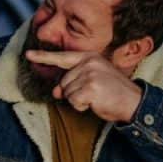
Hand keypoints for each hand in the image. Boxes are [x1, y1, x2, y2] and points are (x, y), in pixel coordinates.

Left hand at [25, 50, 143, 121]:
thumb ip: (72, 82)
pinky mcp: (90, 87)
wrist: (134, 101)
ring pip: (66, 93)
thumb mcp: (91, 82)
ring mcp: (89, 74)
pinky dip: (81, 107)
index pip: (62, 57)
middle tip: (94, 93)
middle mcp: (88, 62)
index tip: (27, 55)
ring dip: (78, 100)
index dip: (43, 57)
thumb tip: (55, 91)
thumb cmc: (112, 92)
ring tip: (96, 97)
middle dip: (73, 93)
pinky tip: (95, 103)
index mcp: (89, 57)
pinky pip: (73, 102)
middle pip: (63, 82)